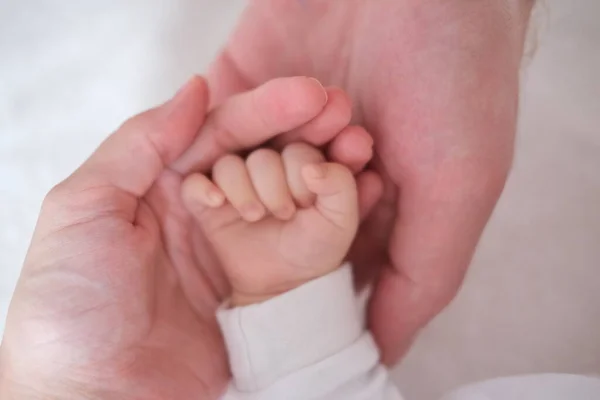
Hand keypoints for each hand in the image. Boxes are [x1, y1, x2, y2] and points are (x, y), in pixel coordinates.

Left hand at [0, 77, 372, 398]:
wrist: (100, 399)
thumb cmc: (74, 305)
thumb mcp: (85, 209)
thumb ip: (139, 144)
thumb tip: (197, 89)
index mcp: (160, 184)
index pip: (218, 133)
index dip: (262, 110)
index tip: (307, 94)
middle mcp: (202, 208)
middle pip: (258, 154)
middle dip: (300, 129)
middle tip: (340, 109)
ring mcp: (234, 246)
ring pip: (284, 188)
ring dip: (320, 161)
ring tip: (356, 142)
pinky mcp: (259, 283)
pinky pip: (300, 237)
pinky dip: (329, 209)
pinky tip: (357, 187)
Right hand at [182, 143, 358, 304]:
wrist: (286, 282)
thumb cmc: (316, 245)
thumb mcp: (342, 218)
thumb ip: (342, 185)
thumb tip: (313, 168)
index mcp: (296, 159)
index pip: (296, 148)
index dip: (302, 175)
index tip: (308, 205)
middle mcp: (263, 163)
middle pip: (261, 156)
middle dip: (275, 187)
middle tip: (286, 214)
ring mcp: (233, 182)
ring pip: (227, 165)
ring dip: (244, 192)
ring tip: (256, 217)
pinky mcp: (206, 202)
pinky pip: (192, 184)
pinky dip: (202, 190)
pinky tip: (217, 202)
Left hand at [209, 0, 534, 361]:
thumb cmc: (457, 79)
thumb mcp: (457, 191)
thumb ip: (419, 275)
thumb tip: (384, 350)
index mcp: (376, 202)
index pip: (330, 263)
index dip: (315, 272)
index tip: (304, 276)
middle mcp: (327, 169)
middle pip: (277, 223)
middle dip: (282, 214)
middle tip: (294, 199)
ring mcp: (285, 128)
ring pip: (241, 178)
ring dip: (256, 171)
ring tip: (282, 157)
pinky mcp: (248, 87)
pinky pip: (211, 126)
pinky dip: (214, 136)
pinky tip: (215, 150)